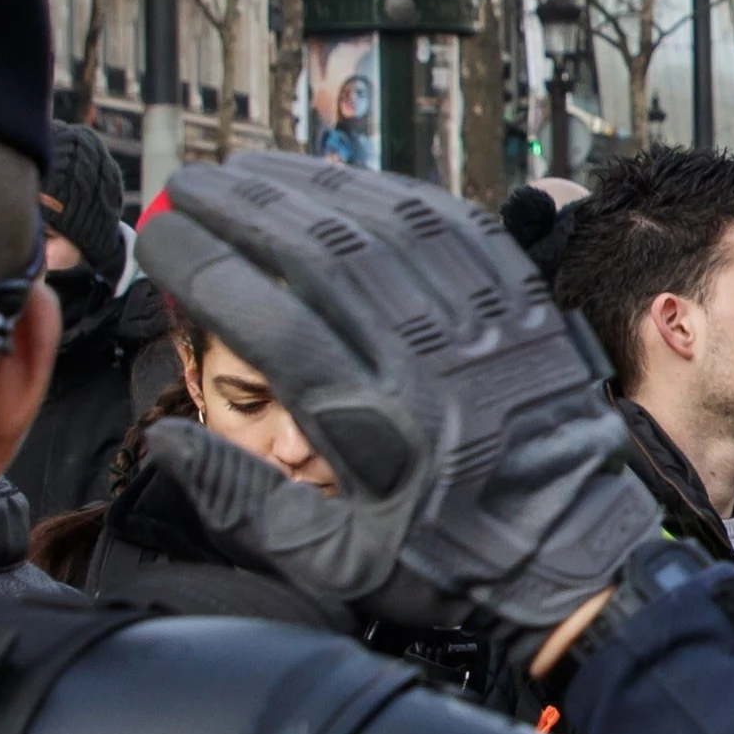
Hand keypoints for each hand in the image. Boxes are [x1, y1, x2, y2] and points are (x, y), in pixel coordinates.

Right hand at [137, 155, 661, 636]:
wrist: (577, 556)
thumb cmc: (449, 562)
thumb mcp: (337, 560)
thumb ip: (243, 501)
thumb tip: (167, 440)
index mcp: (373, 426)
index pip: (265, 321)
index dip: (202, 267)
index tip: (156, 240)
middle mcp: (425, 362)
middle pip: (319, 255)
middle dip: (241, 209)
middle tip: (187, 186)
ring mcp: (479, 327)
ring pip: (383, 227)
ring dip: (309, 189)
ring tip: (250, 172)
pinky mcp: (523, 307)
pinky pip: (454, 228)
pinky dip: (392, 196)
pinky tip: (347, 184)